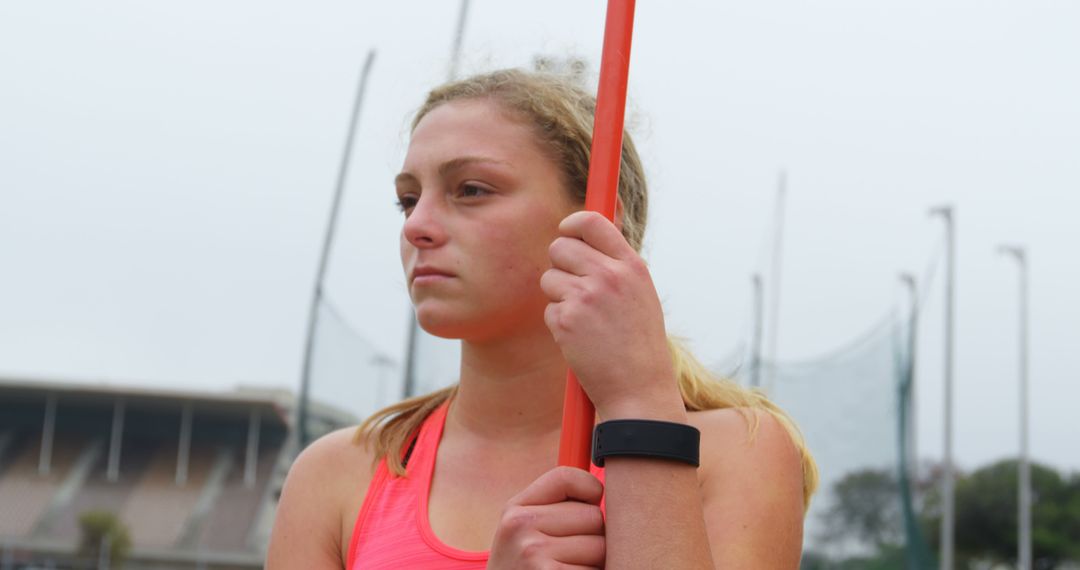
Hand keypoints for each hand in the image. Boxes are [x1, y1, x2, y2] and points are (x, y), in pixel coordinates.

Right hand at [487, 466, 605, 569]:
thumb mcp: (521, 537)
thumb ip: (552, 511)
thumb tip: (604, 491)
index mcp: (515, 510)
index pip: (566, 477)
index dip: (590, 490)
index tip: (592, 503)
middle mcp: (521, 527)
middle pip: (593, 516)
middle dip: (593, 537)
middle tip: (571, 557)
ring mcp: (535, 556)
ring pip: (601, 547)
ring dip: (596, 563)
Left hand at [540, 211, 681, 419]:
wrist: (639, 390)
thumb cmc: (639, 345)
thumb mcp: (640, 295)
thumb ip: (616, 266)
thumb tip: (585, 237)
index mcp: (631, 266)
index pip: (592, 222)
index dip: (572, 224)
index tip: (566, 232)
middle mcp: (609, 276)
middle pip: (560, 247)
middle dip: (560, 264)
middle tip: (573, 287)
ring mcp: (586, 296)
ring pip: (549, 278)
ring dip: (559, 297)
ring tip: (585, 321)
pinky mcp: (566, 320)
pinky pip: (549, 309)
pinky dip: (559, 324)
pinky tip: (581, 340)